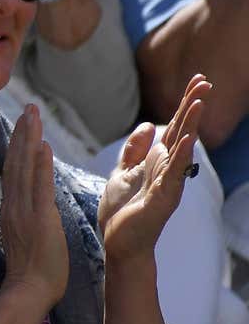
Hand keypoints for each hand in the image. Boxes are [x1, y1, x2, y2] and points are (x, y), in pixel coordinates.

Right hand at [0, 105, 68, 311]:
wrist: (30, 291)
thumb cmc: (34, 271)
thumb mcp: (28, 237)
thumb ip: (29, 217)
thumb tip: (35, 205)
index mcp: (12, 209)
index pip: (14, 170)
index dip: (18, 145)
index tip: (24, 123)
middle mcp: (14, 205)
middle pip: (16, 162)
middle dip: (22, 133)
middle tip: (29, 107)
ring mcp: (24, 211)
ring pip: (24, 168)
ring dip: (29, 139)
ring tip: (33, 115)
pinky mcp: (38, 219)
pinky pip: (38, 187)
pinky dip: (39, 165)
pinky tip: (42, 145)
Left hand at [99, 75, 209, 266]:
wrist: (119, 244)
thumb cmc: (121, 212)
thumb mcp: (122, 173)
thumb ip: (134, 151)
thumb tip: (146, 127)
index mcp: (156, 160)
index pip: (173, 126)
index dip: (183, 103)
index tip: (196, 80)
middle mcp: (167, 168)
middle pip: (182, 130)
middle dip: (192, 105)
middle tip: (205, 81)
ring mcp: (168, 182)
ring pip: (182, 147)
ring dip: (190, 124)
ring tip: (199, 101)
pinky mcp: (163, 198)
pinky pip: (174, 173)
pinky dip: (182, 156)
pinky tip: (189, 139)